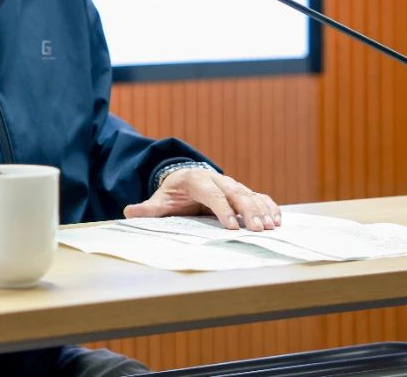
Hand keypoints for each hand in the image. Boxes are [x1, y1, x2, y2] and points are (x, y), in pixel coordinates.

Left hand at [123, 169, 281, 231]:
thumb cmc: (173, 192)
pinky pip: (259, 196)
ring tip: (270, 227)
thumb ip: (148, 208)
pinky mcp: (241, 190)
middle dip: (248, 211)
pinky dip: (269, 206)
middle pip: (236, 193)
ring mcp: (232, 184)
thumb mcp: (159, 200)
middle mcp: (218, 180)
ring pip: (250, 194)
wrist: (185, 176)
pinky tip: (277, 219)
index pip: (212, 194)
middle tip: (258, 230)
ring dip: (261, 210)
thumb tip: (129, 211)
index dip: (223, 209)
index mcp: (197, 181)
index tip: (232, 226)